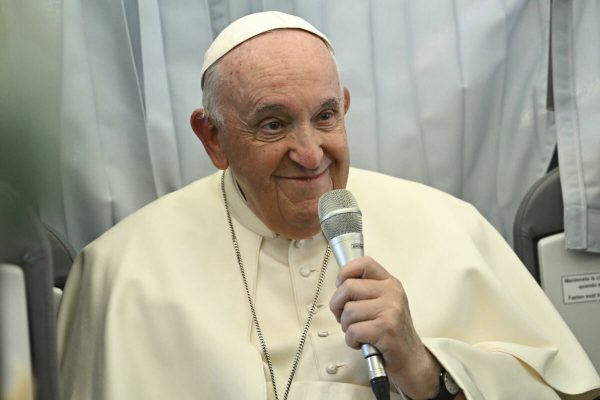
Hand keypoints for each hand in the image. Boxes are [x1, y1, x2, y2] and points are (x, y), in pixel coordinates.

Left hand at [329, 256, 440, 398]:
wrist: (412, 360)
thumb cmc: (391, 333)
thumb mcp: (384, 304)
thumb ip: (366, 290)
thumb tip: (339, 283)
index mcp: (390, 283)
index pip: (364, 263)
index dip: (345, 272)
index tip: (341, 286)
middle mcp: (392, 293)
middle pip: (348, 287)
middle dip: (338, 305)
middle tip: (344, 317)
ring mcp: (390, 311)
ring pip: (348, 311)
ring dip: (346, 326)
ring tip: (359, 333)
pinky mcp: (386, 330)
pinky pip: (353, 330)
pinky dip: (352, 340)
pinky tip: (362, 343)